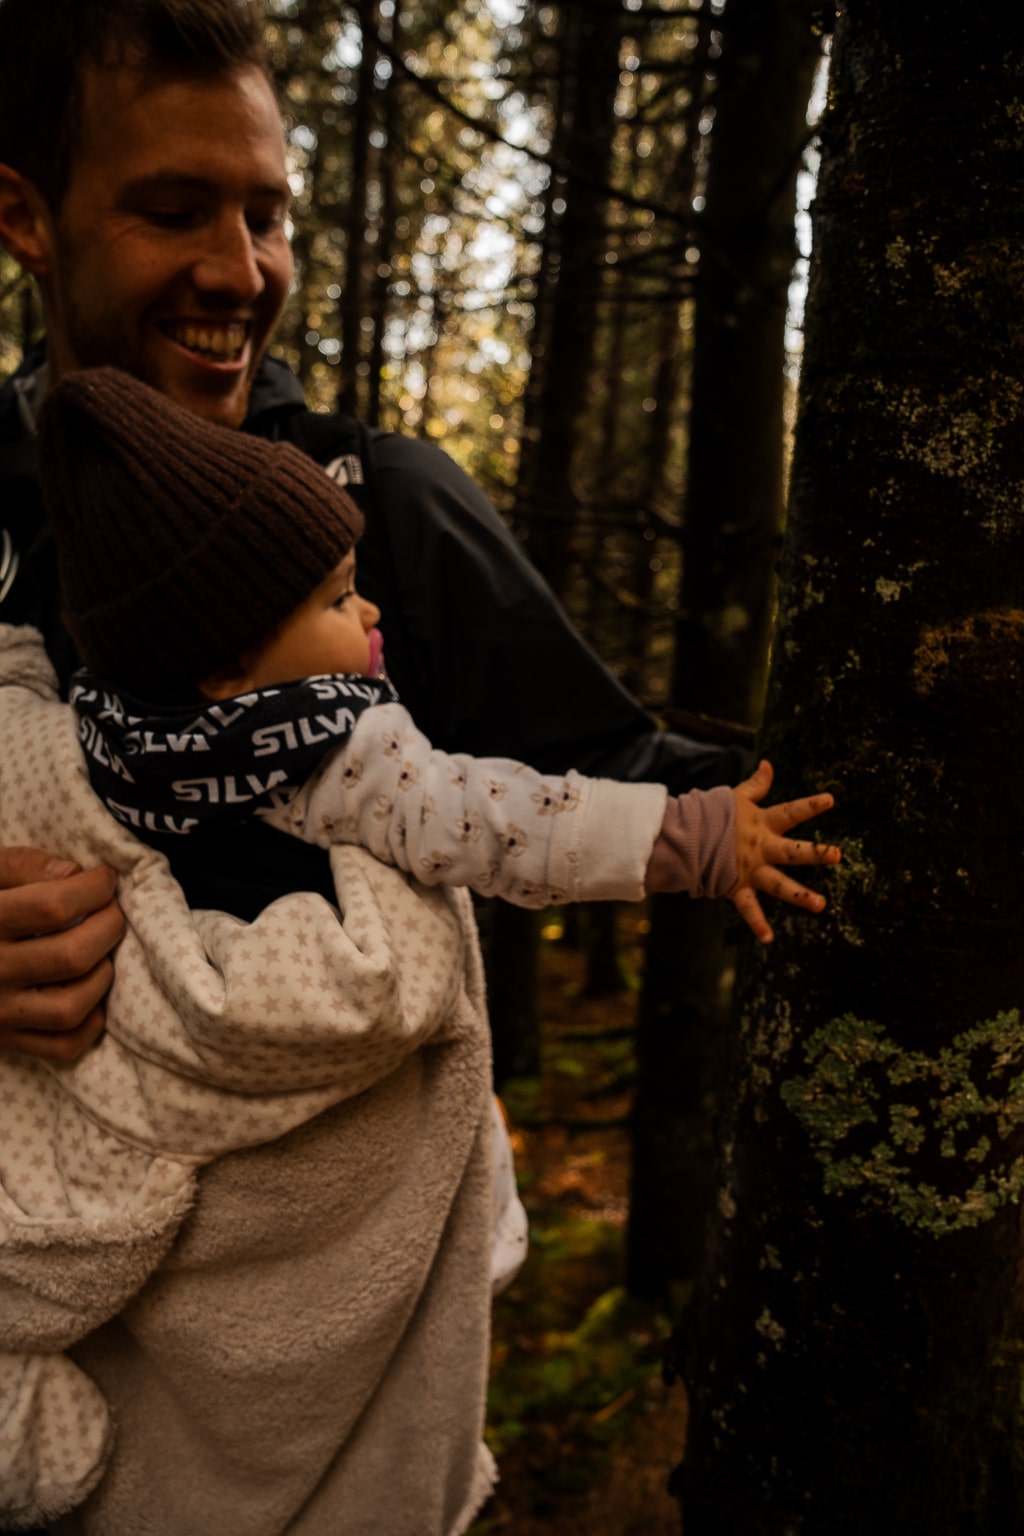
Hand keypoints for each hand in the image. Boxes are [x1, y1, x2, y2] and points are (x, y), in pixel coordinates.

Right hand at [0, 846, 124, 1061]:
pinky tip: (87, 992)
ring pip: (71, 1007)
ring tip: (100, 953)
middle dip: (108, 928)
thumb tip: (73, 872)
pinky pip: (64, 1046)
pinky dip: (90, 1022)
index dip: (93, 888)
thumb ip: (21, 865)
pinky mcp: (6, 1041)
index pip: (52, 906)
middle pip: (71, 956)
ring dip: (102, 976)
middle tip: (111, 913)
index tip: (105, 879)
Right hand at [730, 760, 840, 944]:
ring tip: (821, 905)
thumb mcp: (736, 797)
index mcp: (762, 824)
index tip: (830, 800)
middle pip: (791, 851)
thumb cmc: (713, 814)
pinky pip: (749, 909)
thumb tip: (768, 764)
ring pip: (779, 884)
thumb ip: (757, 785)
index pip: (790, 812)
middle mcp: (760, 848)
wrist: (684, 838)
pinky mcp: (737, 887)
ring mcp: (750, 870)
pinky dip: (757, 924)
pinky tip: (769, 938)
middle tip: (837, 855)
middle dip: (815, 853)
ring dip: (799, 895)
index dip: (809, 806)